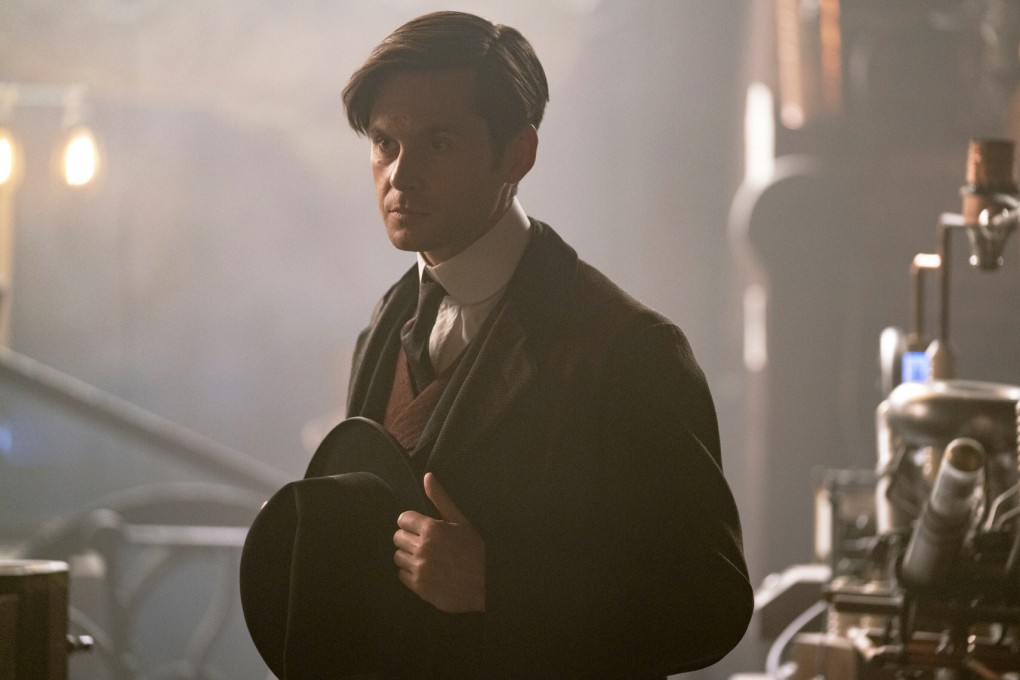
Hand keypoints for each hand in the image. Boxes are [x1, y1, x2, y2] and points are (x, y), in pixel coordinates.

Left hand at [393, 472, 485, 612]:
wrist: (485, 585)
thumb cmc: (474, 550)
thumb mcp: (461, 521)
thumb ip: (440, 499)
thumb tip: (427, 476)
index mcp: (432, 528)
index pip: (403, 519)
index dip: (412, 523)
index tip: (420, 528)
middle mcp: (423, 547)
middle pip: (397, 537)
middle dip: (409, 538)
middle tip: (424, 544)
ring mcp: (420, 568)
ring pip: (397, 556)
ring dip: (408, 556)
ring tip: (424, 558)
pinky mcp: (418, 586)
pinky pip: (401, 575)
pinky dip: (410, 573)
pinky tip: (425, 571)